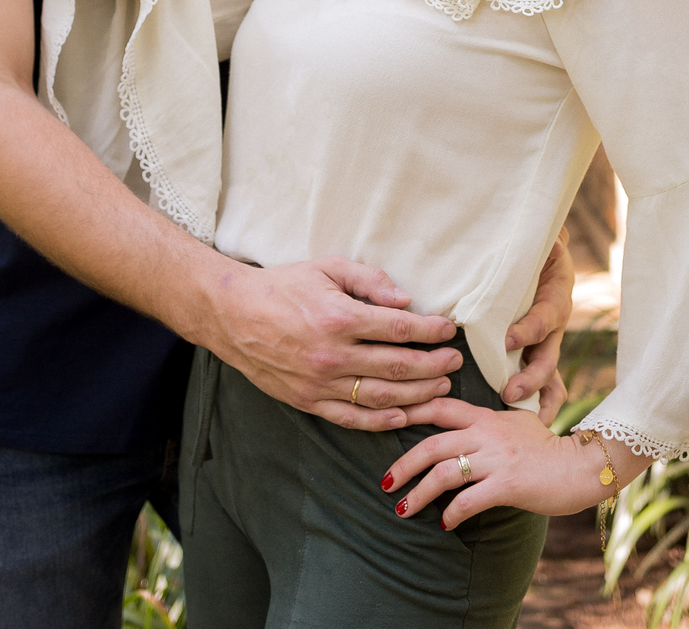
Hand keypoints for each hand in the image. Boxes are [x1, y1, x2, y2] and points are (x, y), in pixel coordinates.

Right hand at [209, 257, 463, 431]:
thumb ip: (368, 280)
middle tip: (454, 361)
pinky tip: (404, 415)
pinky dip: (381, 421)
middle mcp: (332, 355)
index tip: (449, 329)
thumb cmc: (283, 285)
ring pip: (381, 397)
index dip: (430, 330)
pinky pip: (352, 418)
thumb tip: (405, 299)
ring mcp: (320, 383)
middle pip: (398, 366)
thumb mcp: (326, 267)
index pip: (399, 329)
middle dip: (433, 365)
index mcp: (339, 318)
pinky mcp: (308, 402)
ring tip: (441, 388)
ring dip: (418, 395)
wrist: (233, 314)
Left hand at [381, 399, 635, 529]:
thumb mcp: (516, 423)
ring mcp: (496, 458)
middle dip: (403, 465)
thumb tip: (464, 430)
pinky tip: (444, 524)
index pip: (440, 406)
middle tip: (385, 483)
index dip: (410, 411)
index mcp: (486, 416)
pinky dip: (451, 513)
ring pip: (443, 473)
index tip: (385, 421)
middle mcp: (486, 433)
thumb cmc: (547, 449)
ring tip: (403, 510)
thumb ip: (488, 423)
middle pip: (432, 444)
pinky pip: (469, 500)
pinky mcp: (507, 483)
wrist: (580, 466)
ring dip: (419, 494)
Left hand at [502, 228, 573, 420]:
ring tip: (516, 418)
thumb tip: (550, 235)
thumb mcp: (544, 241)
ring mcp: (546, 342)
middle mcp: (553, 325)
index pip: (544, 318)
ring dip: (534, 397)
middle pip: (548, 358)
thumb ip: (546, 242)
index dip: (528, 331)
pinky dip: (534, 402)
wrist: (546, 252)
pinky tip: (517, 423)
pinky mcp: (536, 351)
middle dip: (531, 378)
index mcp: (555, 298)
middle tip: (508, 393)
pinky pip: (542, 382)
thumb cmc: (539, 248)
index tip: (507, 341)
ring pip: (548, 376)